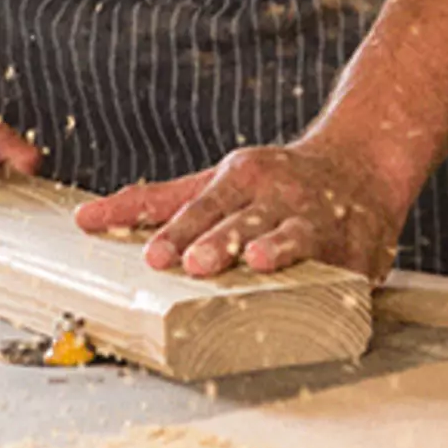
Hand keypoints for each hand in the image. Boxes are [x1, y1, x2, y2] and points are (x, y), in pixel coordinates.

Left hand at [72, 139, 408, 280]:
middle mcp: (278, 197)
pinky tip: (329, 284)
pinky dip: (336, 276)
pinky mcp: (356, 249)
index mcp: (241, 178)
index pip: (202, 207)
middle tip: (195, 262)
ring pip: (293, 235)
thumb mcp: (213, 182)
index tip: (154, 257)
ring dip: (275, 246)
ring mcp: (319, 220)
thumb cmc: (274, 182)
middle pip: (243, 220)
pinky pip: (344, 267)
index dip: (178, 232)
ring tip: (257, 259)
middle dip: (219, 240)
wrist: (362, 164)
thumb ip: (153, 203)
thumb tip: (86, 219)